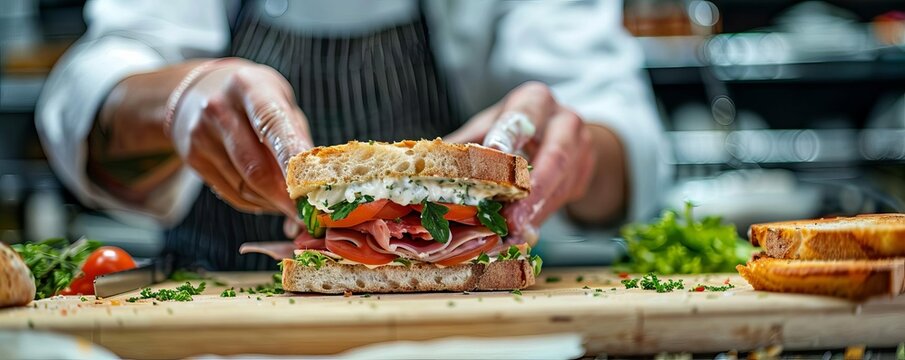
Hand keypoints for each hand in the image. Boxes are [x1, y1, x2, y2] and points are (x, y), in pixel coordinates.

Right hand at [169, 59, 312, 217]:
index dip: (292, 162)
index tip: (312, 190)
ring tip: (290, 202)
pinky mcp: (193, 158)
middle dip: (286, 198)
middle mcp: (220, 109)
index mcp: (250, 87)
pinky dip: (257, 202)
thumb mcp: (280, 101)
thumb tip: (315, 187)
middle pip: (256, 168)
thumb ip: (298, 139)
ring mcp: (201, 134)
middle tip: (307, 214)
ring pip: (245, 187)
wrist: (199, 91)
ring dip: (273, 202)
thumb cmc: (255, 99)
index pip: (273, 126)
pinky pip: (233, 194)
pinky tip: (268, 197)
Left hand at [445, 82, 595, 245]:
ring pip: (561, 186)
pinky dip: (539, 221)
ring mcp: (582, 149)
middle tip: (512, 220)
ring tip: (510, 236)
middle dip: (533, 191)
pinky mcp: (585, 176)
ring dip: (535, 214)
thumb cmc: (511, 130)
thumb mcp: (488, 128)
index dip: (507, 138)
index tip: (495, 154)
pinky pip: (564, 203)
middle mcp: (564, 121)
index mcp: (534, 101)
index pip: (521, 119)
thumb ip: (464, 146)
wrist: (560, 133)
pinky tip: (520, 234)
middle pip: (555, 156)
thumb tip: (422, 167)